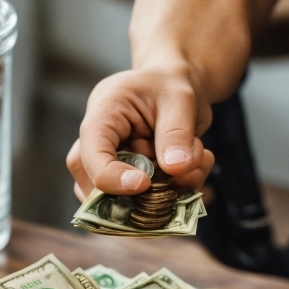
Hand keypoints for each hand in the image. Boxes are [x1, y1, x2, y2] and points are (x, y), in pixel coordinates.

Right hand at [66, 61, 213, 201]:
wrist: (178, 87)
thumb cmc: (171, 84)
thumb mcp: (179, 98)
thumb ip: (176, 132)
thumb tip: (175, 169)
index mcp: (101, 117)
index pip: (90, 156)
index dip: (112, 179)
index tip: (145, 184)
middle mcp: (99, 147)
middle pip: (96, 189)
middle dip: (143, 192)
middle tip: (184, 170)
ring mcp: (113, 167)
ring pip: (124, 203)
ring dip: (167, 193)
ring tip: (197, 158)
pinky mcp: (131, 182)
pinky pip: (148, 204)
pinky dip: (179, 192)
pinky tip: (198, 165)